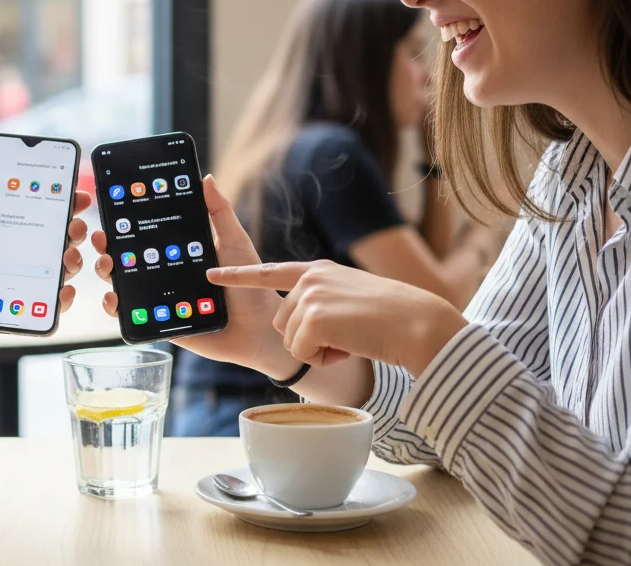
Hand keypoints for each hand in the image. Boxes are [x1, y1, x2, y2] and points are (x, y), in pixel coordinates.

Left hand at [0, 162, 91, 351]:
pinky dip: (59, 302)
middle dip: (72, 230)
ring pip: (55, 274)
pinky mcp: (11, 313)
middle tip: (75, 224)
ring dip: (72, 263)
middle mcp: (8, 259)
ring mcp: (13, 286)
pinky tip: (63, 292)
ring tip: (69, 257)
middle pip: (52, 242)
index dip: (58, 203)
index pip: (31, 213)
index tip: (74, 192)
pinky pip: (42, 309)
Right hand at [91, 175, 298, 376]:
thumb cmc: (250, 283)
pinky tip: (113, 298)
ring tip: (106, 265)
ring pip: (124, 285)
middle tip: (101, 239)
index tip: (110, 212)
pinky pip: (133, 316)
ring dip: (107, 273)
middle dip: (107, 247)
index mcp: (178, 252)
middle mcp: (165, 273)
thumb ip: (219, 212)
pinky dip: (117, 308)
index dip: (125, 225)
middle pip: (127, 258)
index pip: (145, 235)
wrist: (260, 328)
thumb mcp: (234, 241)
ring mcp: (160, 299)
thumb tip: (206, 178)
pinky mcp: (161, 323)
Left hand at [211, 260, 467, 375]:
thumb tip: (300, 322)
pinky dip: (326, 358)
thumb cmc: (393, 318)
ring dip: (319, 350)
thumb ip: (324, 298)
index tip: (211, 274)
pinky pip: (303, 353)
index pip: (270, 271)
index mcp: (318, 271)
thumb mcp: (352, 295)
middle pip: (283, 324)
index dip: (238, 275)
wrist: (419, 324)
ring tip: (352, 337)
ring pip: (291, 341)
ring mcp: (310, 296)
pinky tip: (351, 345)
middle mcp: (310, 278)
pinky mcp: (314, 317)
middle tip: (346, 334)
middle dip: (310, 339)